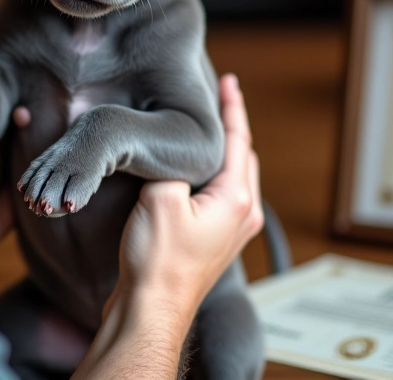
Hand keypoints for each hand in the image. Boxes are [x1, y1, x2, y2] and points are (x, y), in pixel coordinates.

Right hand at [112, 73, 263, 320]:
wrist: (150, 310)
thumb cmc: (158, 262)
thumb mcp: (160, 198)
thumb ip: (171, 165)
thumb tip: (173, 153)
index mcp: (236, 198)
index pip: (238, 139)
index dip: (232, 107)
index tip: (230, 82)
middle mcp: (242, 214)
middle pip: (242, 157)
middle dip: (232, 127)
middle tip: (220, 99)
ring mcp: (231, 232)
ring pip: (234, 178)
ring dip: (223, 152)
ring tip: (208, 130)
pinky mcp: (214, 243)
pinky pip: (220, 197)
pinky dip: (213, 175)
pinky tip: (194, 173)